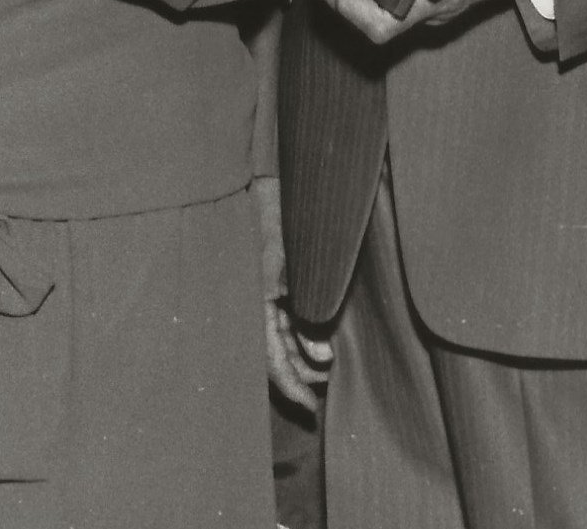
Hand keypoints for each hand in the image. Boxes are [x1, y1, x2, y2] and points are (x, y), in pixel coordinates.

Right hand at [254, 174, 333, 410]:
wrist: (264, 178)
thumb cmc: (278, 217)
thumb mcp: (296, 266)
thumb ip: (310, 312)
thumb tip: (324, 356)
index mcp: (256, 301)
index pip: (271, 358)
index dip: (290, 386)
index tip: (310, 407)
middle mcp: (258, 301)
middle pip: (277, 352)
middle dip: (301, 373)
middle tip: (327, 387)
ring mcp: (265, 292)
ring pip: (283, 337)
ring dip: (304, 355)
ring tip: (330, 367)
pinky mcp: (274, 281)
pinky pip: (285, 317)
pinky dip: (302, 333)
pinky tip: (322, 343)